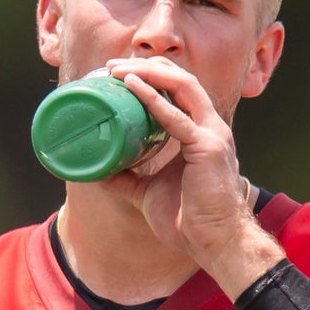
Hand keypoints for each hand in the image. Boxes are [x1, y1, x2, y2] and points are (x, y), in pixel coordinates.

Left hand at [109, 56, 283, 294]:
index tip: (117, 74)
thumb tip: (97, 171)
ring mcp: (211, 133)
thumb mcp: (147, 193)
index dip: (149, 75)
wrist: (212, 243)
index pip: (177, 89)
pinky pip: (176, 117)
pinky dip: (153, 99)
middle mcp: (208, 125)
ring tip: (118, 71)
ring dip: (148, 73)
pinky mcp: (208, 147)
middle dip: (145, 66)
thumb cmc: (187, 220)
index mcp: (199, 132)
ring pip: (182, 85)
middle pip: (180, 79)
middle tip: (111, 67)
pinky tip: (133, 87)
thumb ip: (126, 179)